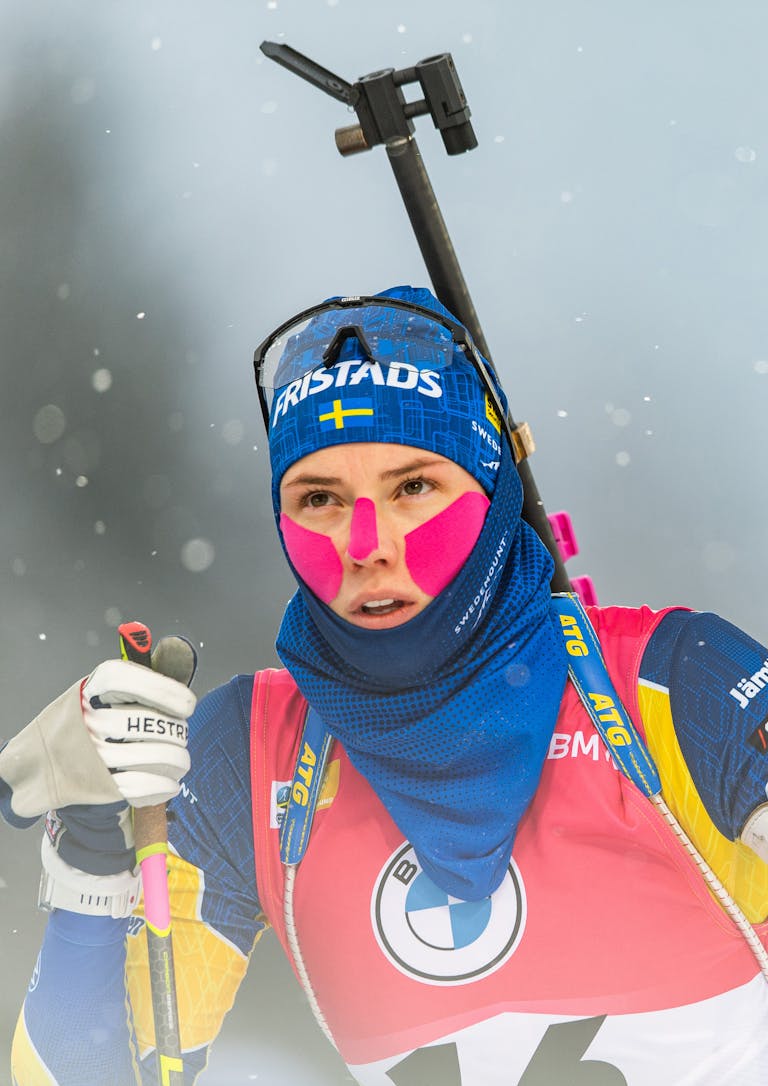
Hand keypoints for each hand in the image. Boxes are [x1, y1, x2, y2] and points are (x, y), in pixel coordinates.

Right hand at [83, 656, 195, 807]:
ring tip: (178, 760)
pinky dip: (167, 784)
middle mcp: (91, 720)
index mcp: (94, 688)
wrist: (56, 764)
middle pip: (154, 723)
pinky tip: (168, 780)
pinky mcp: (102, 785)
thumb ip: (147, 674)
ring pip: (160, 755)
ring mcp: (95, 754)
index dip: (166, 691)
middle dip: (178, 732)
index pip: (129, 679)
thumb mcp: (113, 691)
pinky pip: (148, 785)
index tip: (187, 705)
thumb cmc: (99, 721)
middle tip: (176, 735)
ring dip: (179, 761)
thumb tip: (178, 647)